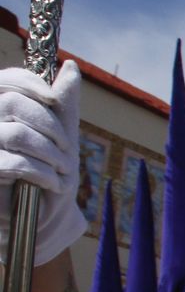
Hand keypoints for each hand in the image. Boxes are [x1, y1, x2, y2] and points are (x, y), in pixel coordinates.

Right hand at [0, 60, 85, 263]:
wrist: (38, 223)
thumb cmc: (46, 178)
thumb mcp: (61, 139)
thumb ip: (63, 105)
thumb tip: (71, 67)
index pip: (4, 81)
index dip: (28, 83)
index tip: (54, 99)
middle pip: (12, 105)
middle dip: (49, 126)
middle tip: (67, 149)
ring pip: (15, 134)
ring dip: (49, 153)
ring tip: (63, 170)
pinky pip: (12, 162)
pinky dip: (41, 173)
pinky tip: (53, 183)